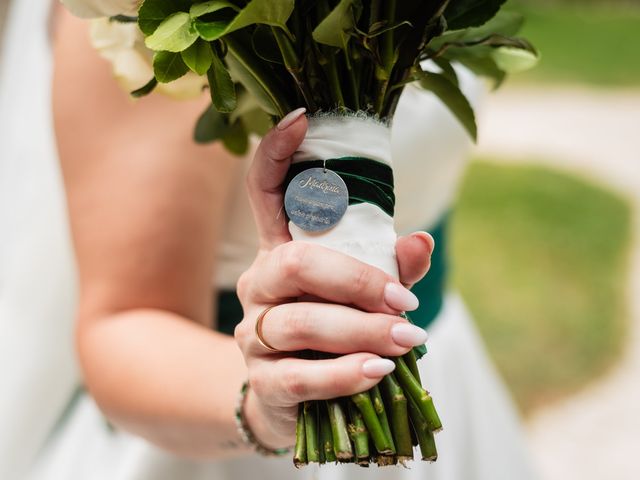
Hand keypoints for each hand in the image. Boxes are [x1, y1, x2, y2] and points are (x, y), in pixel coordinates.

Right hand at [234, 110, 434, 448]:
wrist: (290, 401)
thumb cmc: (331, 332)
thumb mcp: (361, 295)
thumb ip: (388, 269)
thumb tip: (420, 242)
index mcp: (281, 250)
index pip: (265, 191)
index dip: (277, 154)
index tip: (300, 117)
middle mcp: (260, 284)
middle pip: (296, 264)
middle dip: (356, 280)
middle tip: (404, 299)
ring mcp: (254, 333)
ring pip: (300, 322)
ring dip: (361, 330)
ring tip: (407, 337)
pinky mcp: (263, 382)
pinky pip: (301, 376)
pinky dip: (344, 374)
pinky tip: (377, 372)